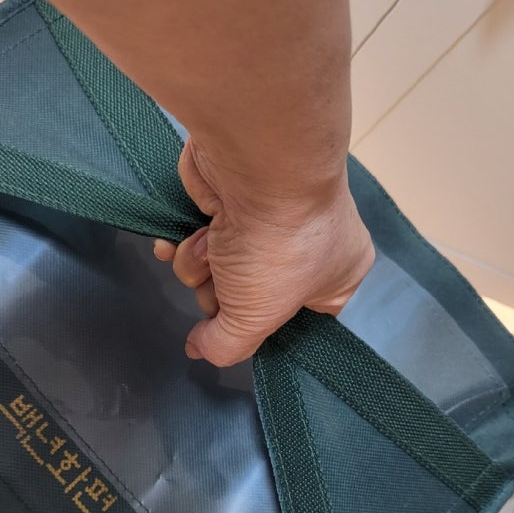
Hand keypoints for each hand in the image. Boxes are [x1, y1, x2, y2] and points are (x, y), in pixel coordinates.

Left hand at [154, 138, 375, 366]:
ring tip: (211, 249)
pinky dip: (185, 244)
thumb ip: (227, 346)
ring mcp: (267, 220)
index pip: (301, 321)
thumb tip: (201, 349)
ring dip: (202, 267)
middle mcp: (307, 246)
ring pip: (219, 270)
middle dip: (225, 295)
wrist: (257, 163)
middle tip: (228, 284)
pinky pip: (199, 239)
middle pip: (249, 297)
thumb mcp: (255, 318)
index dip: (267, 327)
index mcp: (337, 276)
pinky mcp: (230, 198)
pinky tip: (176, 243)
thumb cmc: (277, 245)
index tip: (247, 327)